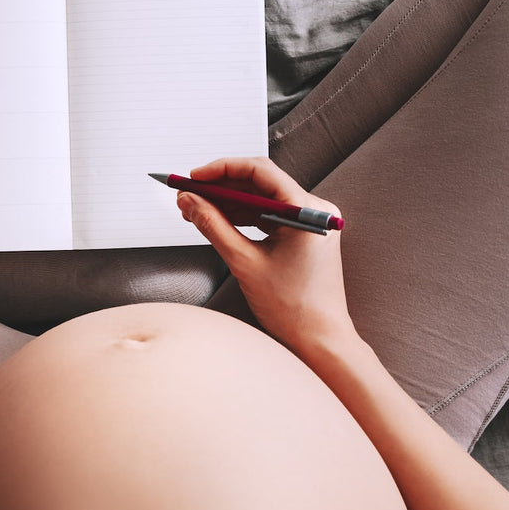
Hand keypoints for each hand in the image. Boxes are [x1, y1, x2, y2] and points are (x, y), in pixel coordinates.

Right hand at [177, 157, 355, 356]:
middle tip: (187, 193)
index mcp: (307, 210)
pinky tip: (216, 220)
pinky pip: (268, 215)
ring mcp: (310, 221)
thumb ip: (213, 226)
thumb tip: (189, 201)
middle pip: (259, 183)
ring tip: (194, 209)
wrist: (320, 340)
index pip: (259, 172)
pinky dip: (242, 217)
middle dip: (220, 187)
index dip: (221, 169)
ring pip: (261, 199)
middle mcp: (314, 209)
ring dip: (227, 202)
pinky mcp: (303, 233)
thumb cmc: (294, 309)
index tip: (193, 177)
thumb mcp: (245, 262)